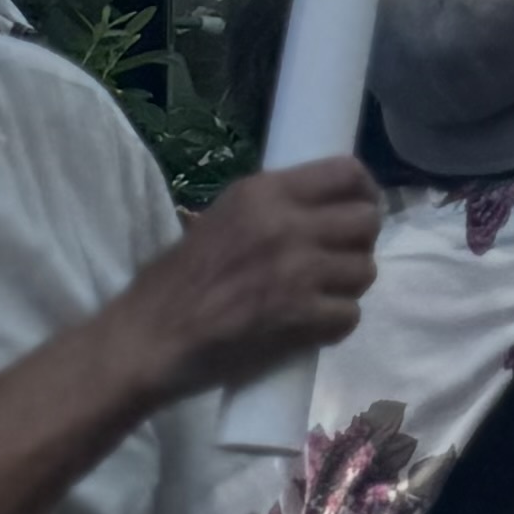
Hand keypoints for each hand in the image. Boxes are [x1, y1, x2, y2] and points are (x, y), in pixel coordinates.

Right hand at [120, 163, 378, 396]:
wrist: (146, 340)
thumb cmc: (173, 283)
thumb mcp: (220, 220)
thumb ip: (272, 210)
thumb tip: (322, 211)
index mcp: (263, 193)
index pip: (347, 173)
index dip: (364, 193)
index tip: (358, 209)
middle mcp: (286, 224)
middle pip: (367, 222)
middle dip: (358, 244)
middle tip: (337, 261)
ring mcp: (298, 271)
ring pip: (365, 270)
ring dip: (347, 287)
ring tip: (318, 296)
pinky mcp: (302, 316)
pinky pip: (350, 315)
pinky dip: (334, 325)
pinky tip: (309, 327)